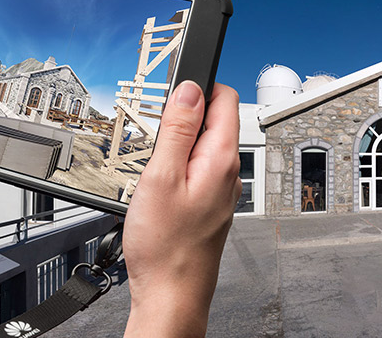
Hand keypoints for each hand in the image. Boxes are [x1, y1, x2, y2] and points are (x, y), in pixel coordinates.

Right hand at [123, 81, 240, 337]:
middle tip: (155, 130)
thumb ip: (178, 130)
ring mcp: (220, 190)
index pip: (225, 98)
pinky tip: (159, 181)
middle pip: (214, 120)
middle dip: (184, 115)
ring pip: (203, 146)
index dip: (199, 85)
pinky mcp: (209, 204)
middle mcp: (228, 172)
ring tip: (153, 160)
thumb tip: (190, 89)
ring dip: (179, 141)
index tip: (172, 90)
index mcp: (221, 159)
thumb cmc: (165, 247)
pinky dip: (179, 164)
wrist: (171, 296)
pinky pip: (198, 169)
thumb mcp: (161, 177)